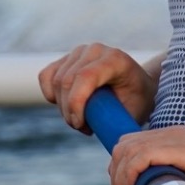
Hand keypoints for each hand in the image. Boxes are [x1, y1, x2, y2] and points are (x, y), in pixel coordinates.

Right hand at [38, 44, 152, 132]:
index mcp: (115, 59)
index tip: (79, 124)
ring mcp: (79, 52)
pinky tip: (65, 106)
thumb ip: (114, 121)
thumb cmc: (137, 101)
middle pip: (66, 81)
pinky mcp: (66, 58)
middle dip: (68, 111)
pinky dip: (51, 95)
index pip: (86, 76)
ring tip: (80, 120)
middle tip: (82, 128)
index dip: (76, 102)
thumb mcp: (132, 112)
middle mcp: (95, 50)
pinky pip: (46, 76)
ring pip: (55, 82)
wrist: (137, 86)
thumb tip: (100, 134)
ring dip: (62, 108)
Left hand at [107, 126, 184, 184]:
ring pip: (125, 151)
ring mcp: (172, 138)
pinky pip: (138, 158)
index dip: (123, 168)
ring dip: (120, 180)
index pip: (132, 143)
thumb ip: (184, 173)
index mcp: (174, 136)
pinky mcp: (177, 149)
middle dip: (117, 175)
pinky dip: (128, 178)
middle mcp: (169, 133)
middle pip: (122, 145)